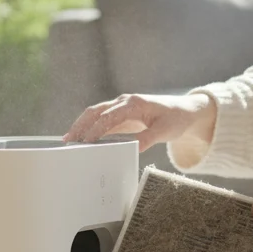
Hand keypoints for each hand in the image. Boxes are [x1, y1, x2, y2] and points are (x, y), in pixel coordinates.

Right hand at [63, 93, 215, 151]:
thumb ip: (147, 139)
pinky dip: (89, 127)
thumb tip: (132, 149)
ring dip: (81, 125)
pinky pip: (101, 119)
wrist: (184, 110)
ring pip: (95, 113)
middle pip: (95, 111)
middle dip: (80, 125)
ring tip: (68, 140)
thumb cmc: (176, 119)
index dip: (95, 130)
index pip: (108, 117)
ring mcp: (121, 107)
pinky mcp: (121, 114)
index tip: (85, 143)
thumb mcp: (165, 131)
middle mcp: (124, 102)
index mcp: (133, 104)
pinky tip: (80, 138)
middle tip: (68, 141)